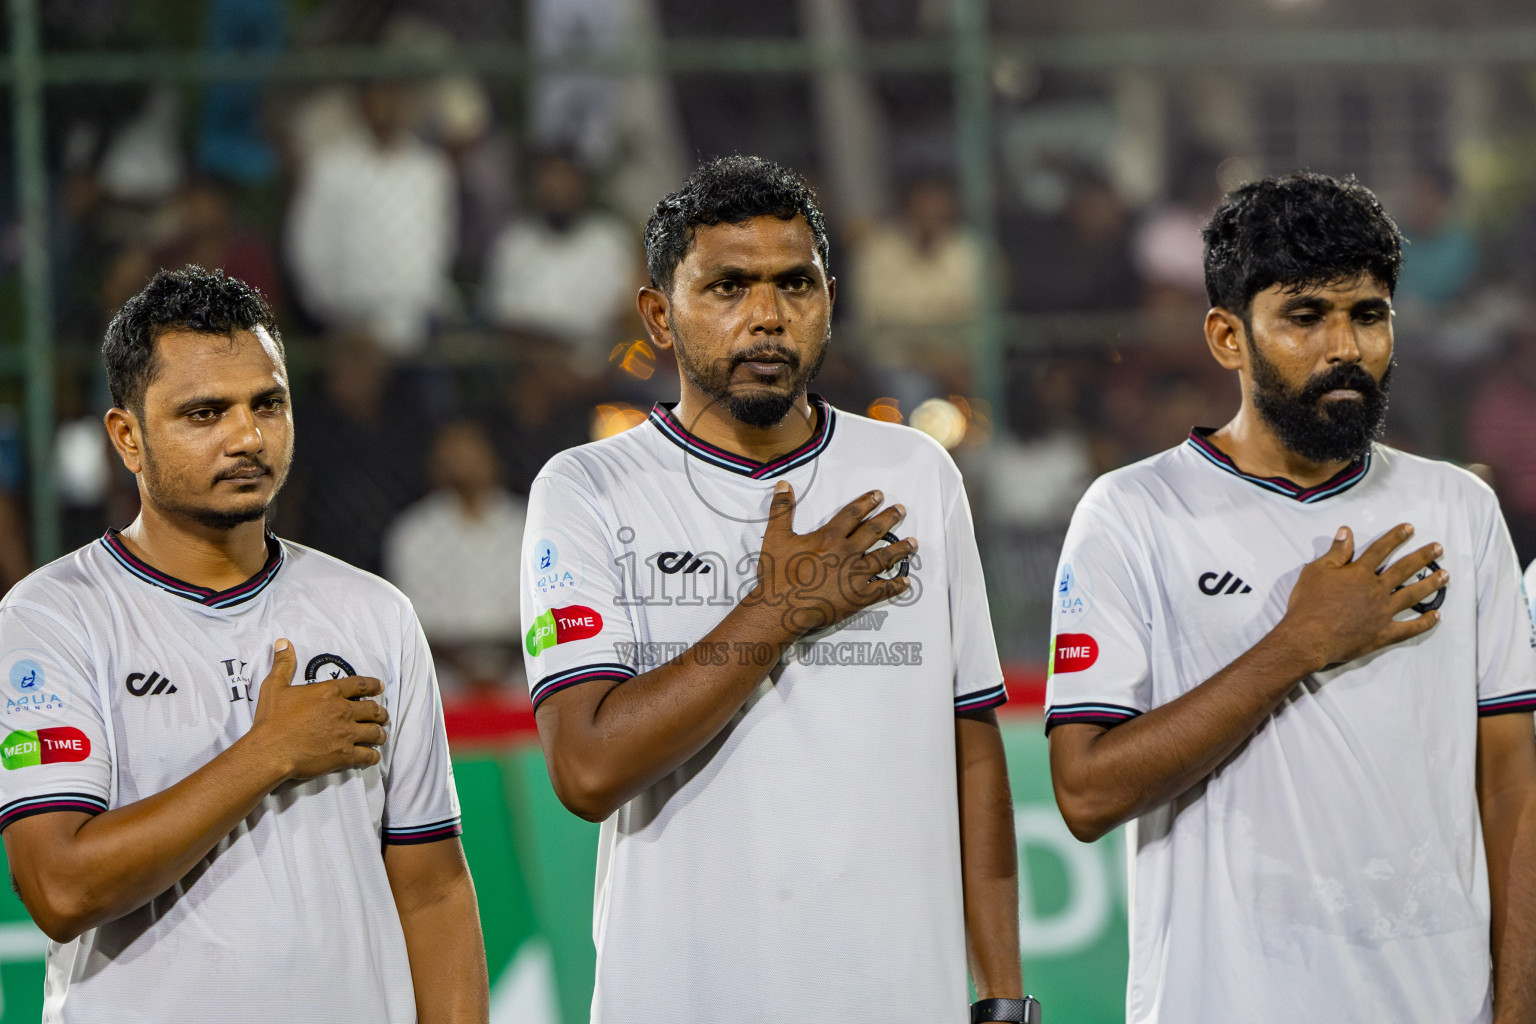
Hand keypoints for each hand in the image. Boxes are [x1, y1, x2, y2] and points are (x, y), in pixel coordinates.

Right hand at [245, 639, 389, 781]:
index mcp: (330, 692)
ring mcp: (346, 733)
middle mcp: (343, 711)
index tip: (380, 687)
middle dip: (381, 713)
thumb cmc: (272, 720)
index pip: (361, 684)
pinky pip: (368, 755)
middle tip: (382, 716)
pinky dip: (373, 756)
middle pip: (373, 709)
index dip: (374, 685)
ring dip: (380, 734)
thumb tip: (283, 642)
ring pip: (375, 732)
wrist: (270, 751)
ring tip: (380, 736)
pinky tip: (373, 756)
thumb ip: (283, 664)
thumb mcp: (274, 686)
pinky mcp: (344, 754)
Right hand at [747, 482, 915, 636]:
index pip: (852, 514)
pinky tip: (906, 581)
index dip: (866, 503)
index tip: (879, 495)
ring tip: (913, 542)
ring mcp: (855, 575)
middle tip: (901, 510)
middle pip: (874, 532)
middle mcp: (847, 552)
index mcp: (829, 537)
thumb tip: (784, 485)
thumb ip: (781, 510)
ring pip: (883, 558)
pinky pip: (882, 590)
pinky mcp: (858, 597)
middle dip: (889, 518)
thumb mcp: (775, 537)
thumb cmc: (778, 574)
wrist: (782, 607)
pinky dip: (896, 585)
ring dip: (900, 549)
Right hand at [1277, 524, 1445, 673]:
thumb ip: (1335, 552)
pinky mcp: (1383, 633)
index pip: (1380, 549)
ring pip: (1412, 595)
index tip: (1410, 528)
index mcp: (1360, 573)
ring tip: (1445, 576)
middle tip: (1438, 549)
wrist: (1308, 637)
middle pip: (1404, 570)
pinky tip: (1437, 616)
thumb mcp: (1316, 571)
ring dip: (1430, 584)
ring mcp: (1383, 612)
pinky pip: (1409, 628)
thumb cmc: (1308, 603)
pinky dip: (1424, 623)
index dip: (1395, 537)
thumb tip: (1347, 532)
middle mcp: (1376, 590)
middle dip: (1423, 557)